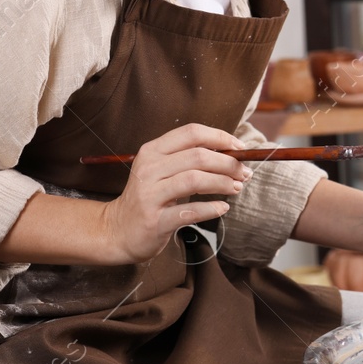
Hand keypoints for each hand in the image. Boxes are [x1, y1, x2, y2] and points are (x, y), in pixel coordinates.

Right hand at [100, 123, 250, 263]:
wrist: (117, 231)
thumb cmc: (148, 197)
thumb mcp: (160, 170)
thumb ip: (188, 159)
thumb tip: (231, 153)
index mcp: (153, 151)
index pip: (191, 133)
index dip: (220, 137)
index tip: (241, 147)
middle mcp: (149, 168)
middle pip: (198, 156)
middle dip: (228, 163)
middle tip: (245, 173)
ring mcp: (150, 194)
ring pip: (194, 180)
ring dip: (223, 183)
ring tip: (237, 187)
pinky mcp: (154, 220)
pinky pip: (189, 211)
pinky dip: (211, 209)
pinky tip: (223, 207)